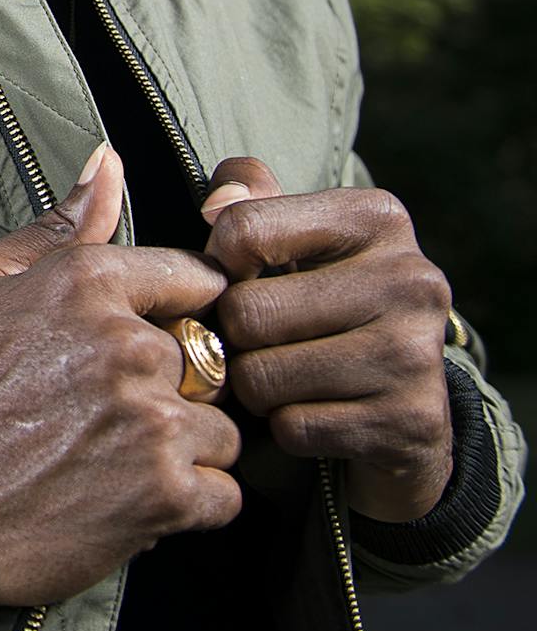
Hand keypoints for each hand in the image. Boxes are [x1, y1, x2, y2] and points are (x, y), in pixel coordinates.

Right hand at [0, 147, 241, 606]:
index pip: (193, 276)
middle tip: (123, 411)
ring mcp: (152, 421)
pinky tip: (142, 497)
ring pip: (222, 426)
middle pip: (208, 355)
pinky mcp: (165, 494)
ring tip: (129, 458)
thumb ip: (57, 224)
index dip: (183, 309)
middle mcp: (130, 344)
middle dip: (177, 383)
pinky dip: (193, 502)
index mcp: (90, 282)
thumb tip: (107, 161)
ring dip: (189, 446)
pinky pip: (225, 492)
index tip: (165, 336)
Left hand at [201, 156, 452, 521]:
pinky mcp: (411, 421)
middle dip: (236, 337)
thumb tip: (215, 204)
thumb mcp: (298, 239)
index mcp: (376, 217)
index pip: (245, 229)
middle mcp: (409, 278)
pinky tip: (318, 412)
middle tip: (261, 341)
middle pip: (247, 310)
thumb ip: (250, 203)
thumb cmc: (329, 302)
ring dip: (257, 387)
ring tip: (287, 375)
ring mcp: (415, 352)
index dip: (217, 266)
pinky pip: (293, 427)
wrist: (406, 403)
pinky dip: (288, 428)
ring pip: (263, 376)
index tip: (236, 281)